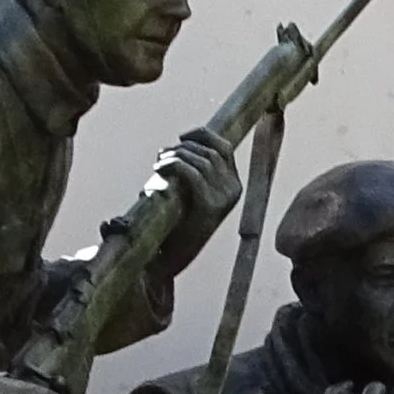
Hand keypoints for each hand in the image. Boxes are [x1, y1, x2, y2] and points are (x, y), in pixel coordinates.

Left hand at [150, 127, 242, 278]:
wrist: (174, 258)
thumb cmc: (178, 224)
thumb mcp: (192, 194)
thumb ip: (194, 172)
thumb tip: (178, 146)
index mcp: (234, 186)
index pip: (224, 148)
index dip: (202, 135)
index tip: (181, 137)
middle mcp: (233, 190)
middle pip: (210, 152)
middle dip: (184, 147)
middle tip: (163, 153)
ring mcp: (223, 199)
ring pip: (200, 160)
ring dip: (176, 155)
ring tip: (160, 161)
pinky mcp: (208, 206)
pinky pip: (191, 173)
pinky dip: (174, 165)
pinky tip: (159, 168)